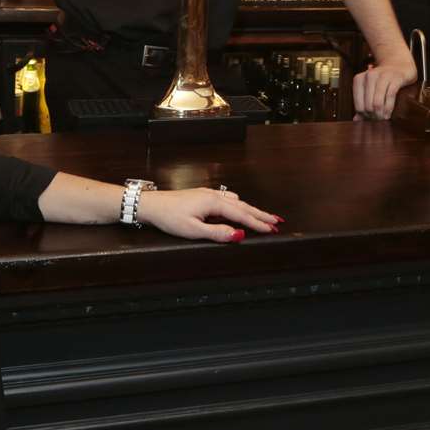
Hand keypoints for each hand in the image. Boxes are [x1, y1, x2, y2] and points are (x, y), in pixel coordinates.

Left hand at [134, 187, 280, 242]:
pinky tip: (239, 208)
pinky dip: (239, 205)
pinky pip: (227, 199)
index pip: (242, 215)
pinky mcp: (203, 195)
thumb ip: (217, 233)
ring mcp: (208, 194)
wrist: (152, 204)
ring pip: (236, 201)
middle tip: (277, 221)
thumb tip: (238, 235)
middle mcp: (214, 195)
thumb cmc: (169, 217)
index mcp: (214, 203)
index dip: (258, 223)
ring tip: (263, 217)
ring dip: (251, 209)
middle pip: (243, 205)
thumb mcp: (193, 230)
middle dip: (260, 214)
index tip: (272, 229)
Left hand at [351, 56, 416, 120]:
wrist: (398, 64)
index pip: (358, 105)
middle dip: (373, 116)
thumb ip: (362, 103)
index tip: (369, 119)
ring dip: (380, 114)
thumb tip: (356, 120)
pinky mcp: (396, 78)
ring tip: (382, 118)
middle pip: (368, 105)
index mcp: (359, 79)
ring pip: (377, 102)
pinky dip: (388, 108)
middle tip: (377, 120)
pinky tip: (388, 114)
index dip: (364, 115)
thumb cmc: (382, 80)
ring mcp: (383, 76)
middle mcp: (369, 76)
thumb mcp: (369, 89)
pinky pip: (390, 96)